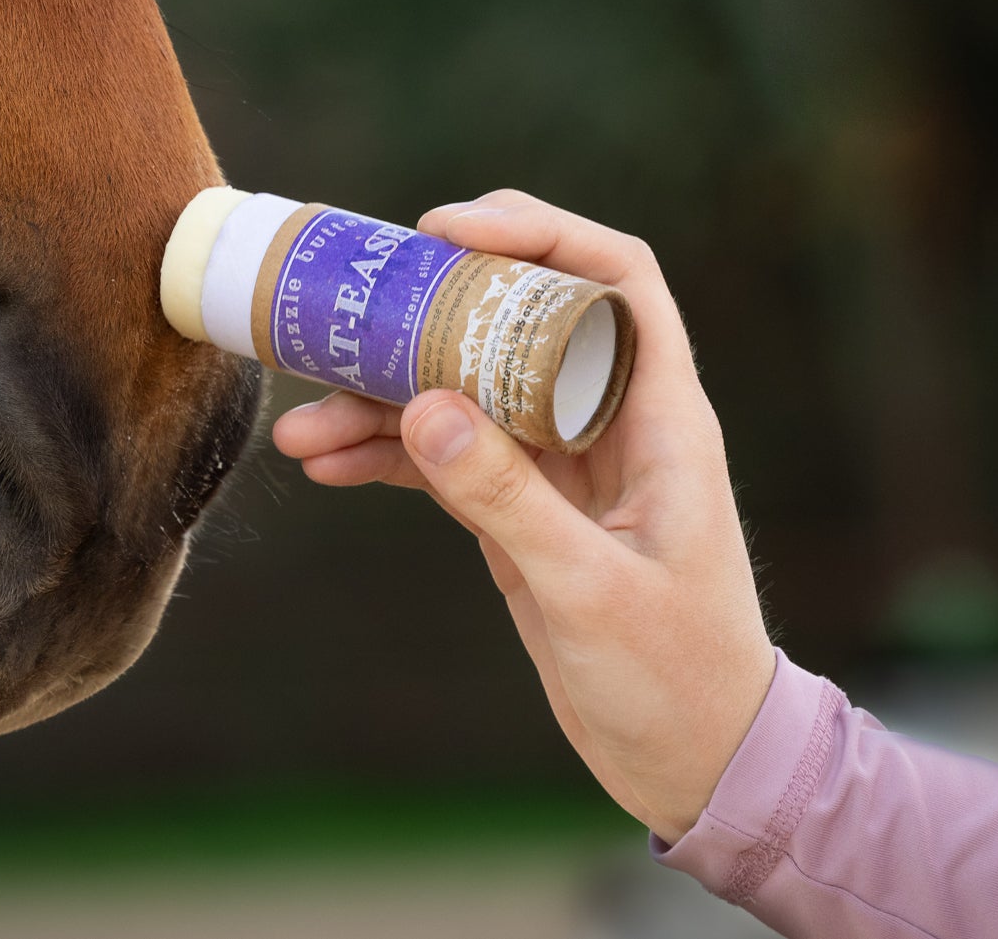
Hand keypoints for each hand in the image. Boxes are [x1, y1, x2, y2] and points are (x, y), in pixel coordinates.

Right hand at [272, 192, 775, 842]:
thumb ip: (510, 502)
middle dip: (427, 316)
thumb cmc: (680, 677)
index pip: (612, 279)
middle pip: (515, 323)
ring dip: (386, 400)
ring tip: (301, 424)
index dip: (539, 234)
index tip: (448, 231)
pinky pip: (446, 460)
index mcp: (660, 416)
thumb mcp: (593, 590)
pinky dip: (388, 457)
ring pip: (465, 394)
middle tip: (346, 313)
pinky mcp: (523, 514)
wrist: (696, 765)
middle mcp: (610, 423)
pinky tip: (327, 464)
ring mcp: (561, 467)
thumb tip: (423, 408)